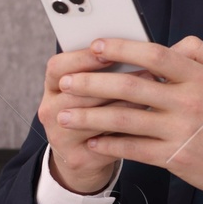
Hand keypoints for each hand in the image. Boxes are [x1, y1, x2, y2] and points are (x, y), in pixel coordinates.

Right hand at [37, 47, 155, 194]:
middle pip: (76, 92)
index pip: (58, 67)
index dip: (82, 58)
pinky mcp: (77, 159)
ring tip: (152, 95)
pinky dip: (128, 131)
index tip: (110, 52)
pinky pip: (105, 143)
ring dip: (125, 104)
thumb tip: (140, 44)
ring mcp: (60, 137)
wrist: (87, 156)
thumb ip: (109, 66)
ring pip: (93, 117)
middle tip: (148, 72)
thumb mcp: (96, 86)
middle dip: (113, 81)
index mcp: (53, 86)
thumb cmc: (99, 110)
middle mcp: (50, 110)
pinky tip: (147, 122)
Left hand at [53, 35, 202, 197]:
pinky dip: (110, 145)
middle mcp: (187, 101)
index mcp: (198, 77)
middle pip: (131, 87)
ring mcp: (180, 130)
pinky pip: (135, 149)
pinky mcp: (175, 157)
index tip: (95, 47)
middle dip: (92, 83)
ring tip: (64, 115)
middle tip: (65, 81)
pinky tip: (91, 141)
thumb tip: (169, 44)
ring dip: (90, 117)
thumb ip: (198, 52)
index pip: (154, 55)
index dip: (121, 49)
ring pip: (126, 120)